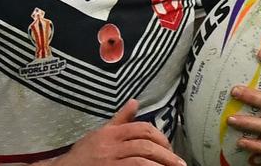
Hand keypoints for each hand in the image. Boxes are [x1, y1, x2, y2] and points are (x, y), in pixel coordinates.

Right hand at [44, 99, 186, 165]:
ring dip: (162, 163)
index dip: (160, 137)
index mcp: (111, 133)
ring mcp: (110, 160)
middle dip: (165, 152)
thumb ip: (119, 120)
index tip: (169, 148)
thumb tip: (134, 102)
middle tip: (178, 163)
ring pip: (142, 157)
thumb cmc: (82, 156)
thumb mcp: (99, 134)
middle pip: (145, 143)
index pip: (141, 128)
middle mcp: (111, 145)